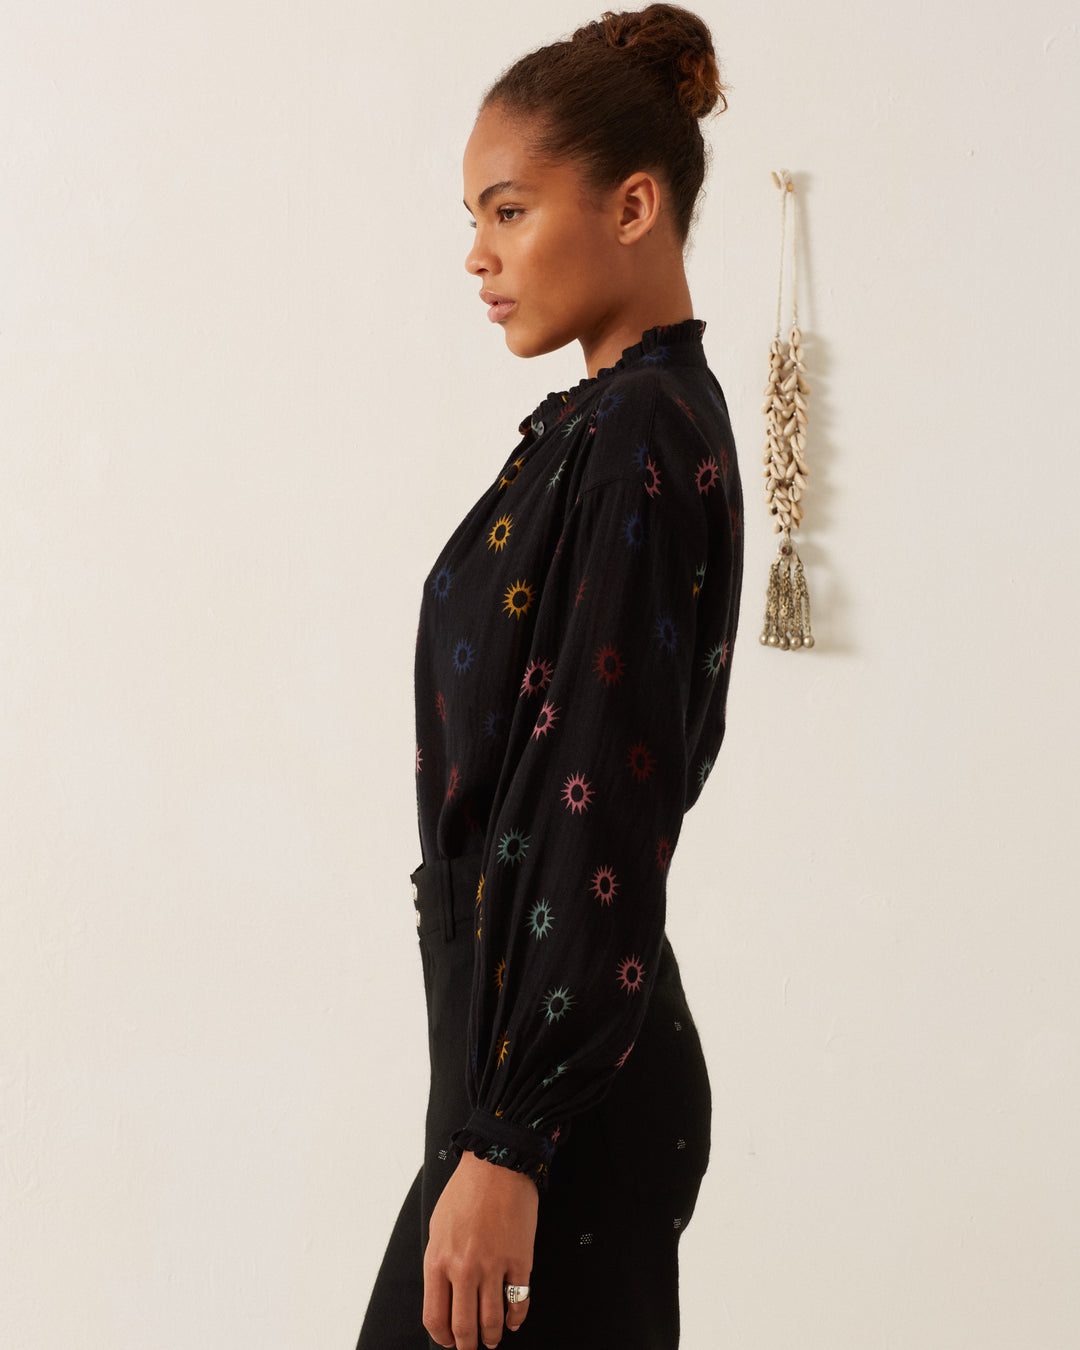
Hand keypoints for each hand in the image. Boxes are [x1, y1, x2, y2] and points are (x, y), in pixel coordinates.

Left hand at [423, 1149, 537, 1348]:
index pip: (436, 1317)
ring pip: (492, 1321)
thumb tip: (444, 1295)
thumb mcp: (438, 1227)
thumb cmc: (465, 1191)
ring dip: (492, 1337)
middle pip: (465, 1327)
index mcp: (439, 1260)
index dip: (443, 1337)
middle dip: (468, 1345)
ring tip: (493, 1339)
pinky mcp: (520, 1260)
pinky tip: (514, 1321)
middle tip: (472, 1347)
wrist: (497, 1164)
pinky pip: (519, 1301)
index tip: (449, 1341)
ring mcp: (494, 1266)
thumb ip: (439, 1263)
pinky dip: (517, 1318)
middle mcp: (465, 1268)